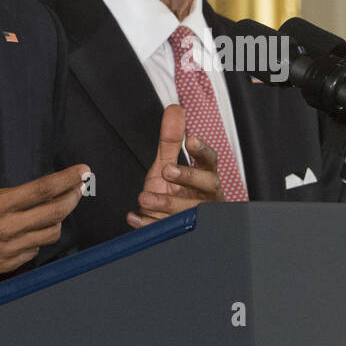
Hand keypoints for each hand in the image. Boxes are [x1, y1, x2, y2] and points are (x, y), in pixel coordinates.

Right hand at [0, 110, 88, 289]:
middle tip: (79, 186)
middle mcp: (6, 229)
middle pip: (55, 214)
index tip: (82, 171)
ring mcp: (7, 250)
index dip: (67, 179)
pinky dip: (39, 238)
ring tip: (59, 206)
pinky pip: (33, 252)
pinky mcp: (3, 265)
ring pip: (49, 235)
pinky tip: (36, 228)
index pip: (42, 190)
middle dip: (72, 198)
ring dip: (58, 219)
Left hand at [126, 103, 223, 229]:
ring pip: (189, 211)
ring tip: (144, 197)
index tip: (191, 140)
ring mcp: (196, 218)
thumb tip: (175, 110)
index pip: (210, 161)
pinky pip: (168, 231)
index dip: (202, 151)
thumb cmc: (175, 192)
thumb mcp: (169, 164)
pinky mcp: (182, 235)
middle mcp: (205, 197)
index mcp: (204, 177)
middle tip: (167, 169)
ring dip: (166, 203)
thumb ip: (171, 140)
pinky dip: (149, 224)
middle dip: (189, 177)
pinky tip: (136, 217)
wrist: (167, 224)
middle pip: (208, 185)